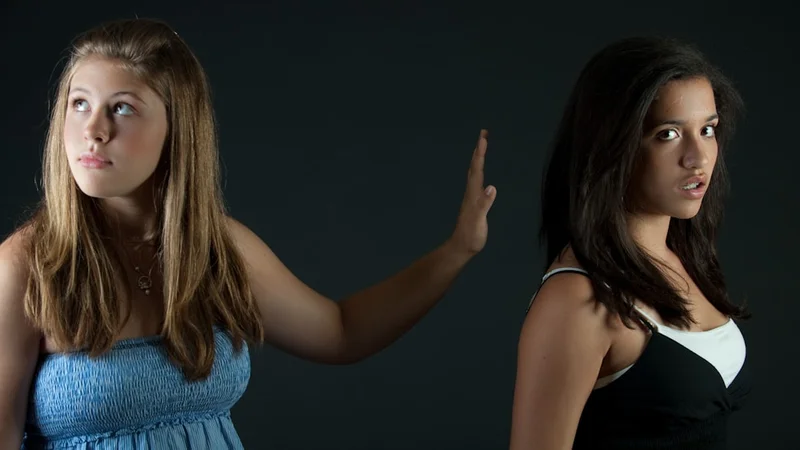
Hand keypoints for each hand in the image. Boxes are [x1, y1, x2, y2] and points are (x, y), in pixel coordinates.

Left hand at [449, 129, 496, 255]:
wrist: (461, 247)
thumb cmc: (471, 236)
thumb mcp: (479, 221)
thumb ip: (484, 205)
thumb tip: (491, 187)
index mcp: (473, 194)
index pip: (477, 169)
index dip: (480, 153)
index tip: (483, 137)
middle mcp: (471, 192)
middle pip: (474, 166)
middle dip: (479, 150)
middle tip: (483, 134)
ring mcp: (471, 197)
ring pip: (474, 172)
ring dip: (478, 158)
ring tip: (481, 147)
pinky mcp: (473, 203)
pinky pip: (477, 181)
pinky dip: (479, 171)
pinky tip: (480, 173)